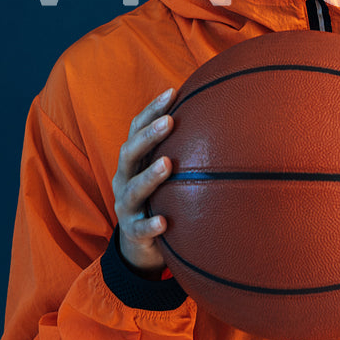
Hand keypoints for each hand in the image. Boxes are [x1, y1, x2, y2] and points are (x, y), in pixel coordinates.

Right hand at [111, 87, 176, 277]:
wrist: (138, 247)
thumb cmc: (157, 199)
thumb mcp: (163, 173)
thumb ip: (179, 149)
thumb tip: (216, 114)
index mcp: (132, 162)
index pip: (136, 129)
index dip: (151, 110)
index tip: (172, 92)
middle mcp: (124, 180)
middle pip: (129, 153)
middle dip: (148, 136)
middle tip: (170, 121)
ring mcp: (126, 206)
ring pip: (133, 189)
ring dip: (149, 176)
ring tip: (167, 164)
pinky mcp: (132, 233)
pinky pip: (140, 229)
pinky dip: (150, 225)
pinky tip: (164, 222)